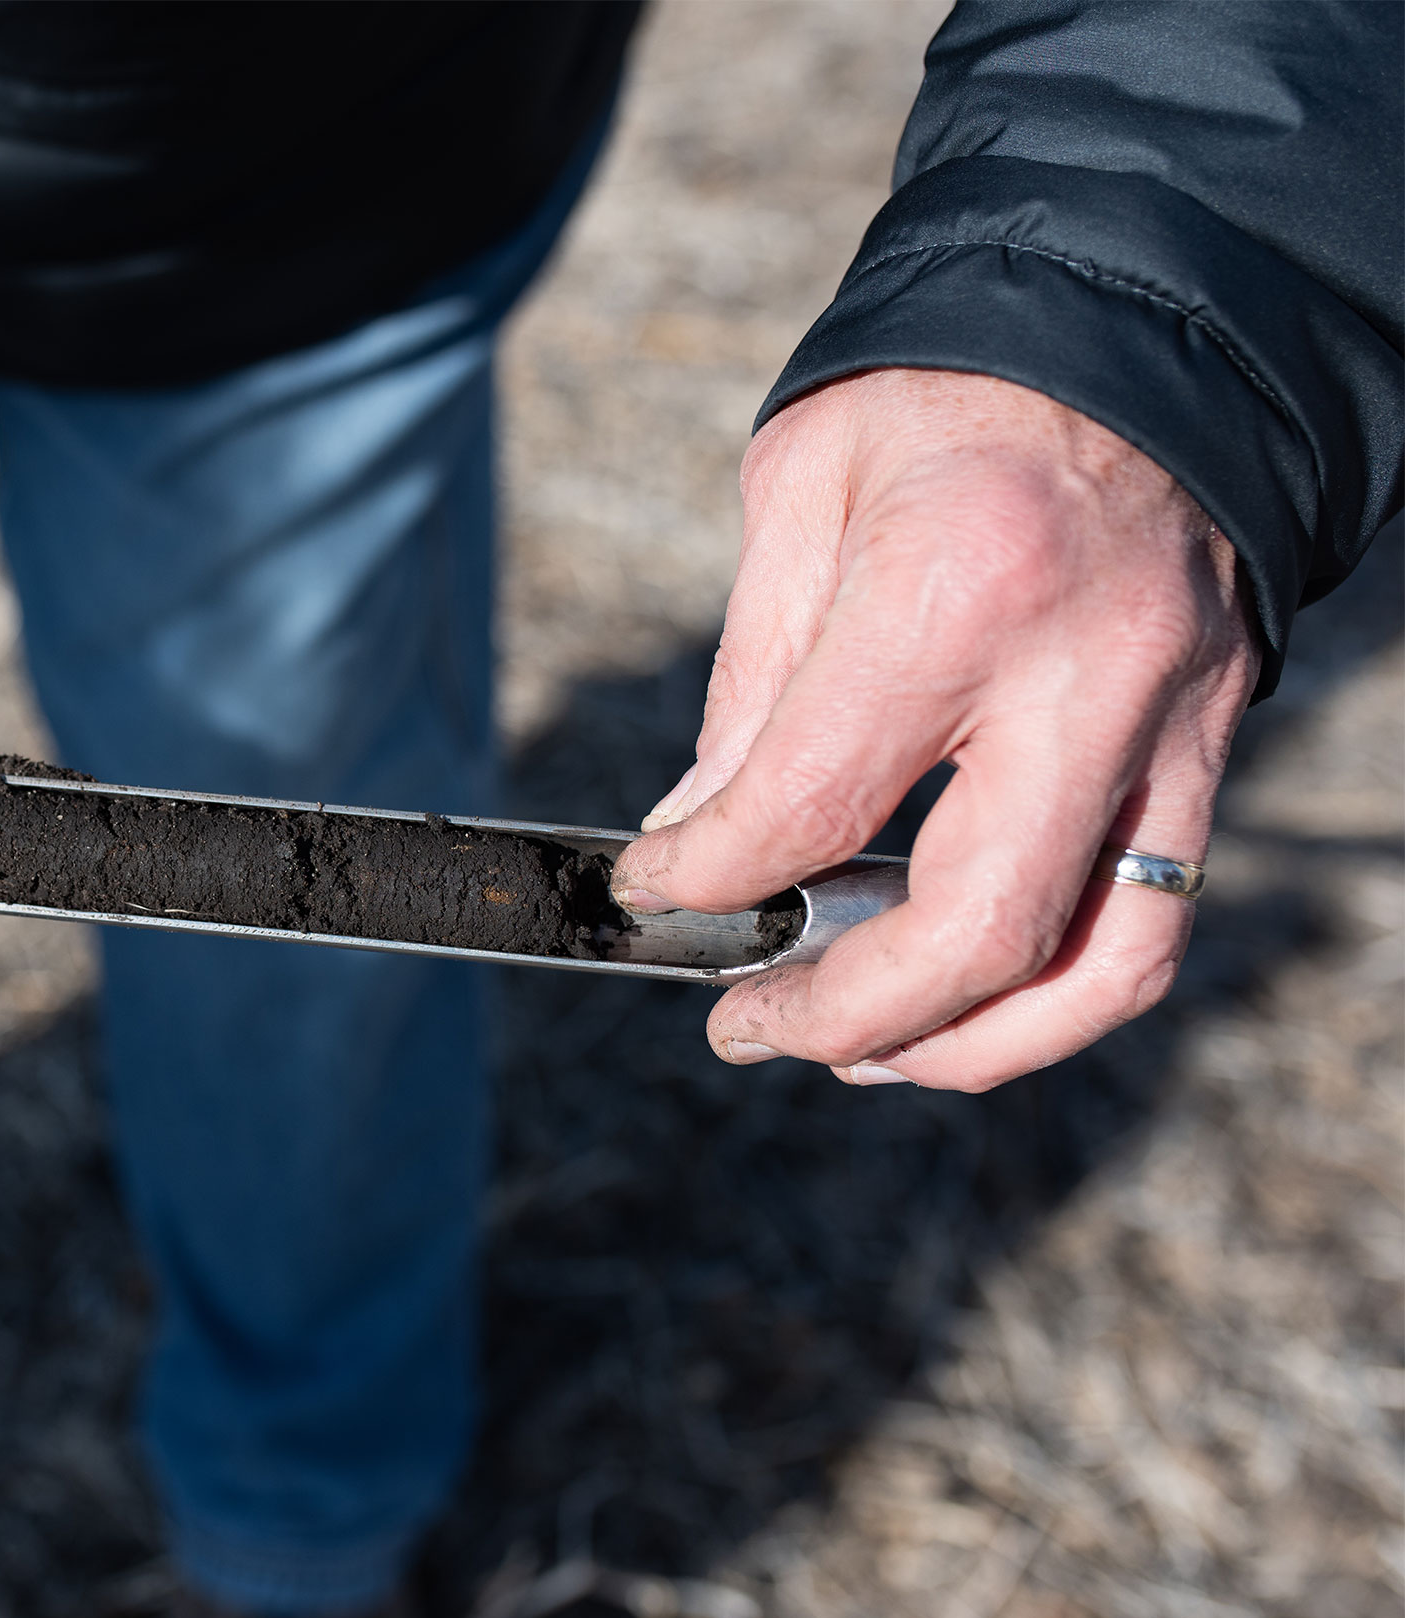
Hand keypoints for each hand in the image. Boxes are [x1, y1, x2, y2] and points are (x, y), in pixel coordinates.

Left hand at [610, 368, 1258, 1091]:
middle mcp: (1085, 674)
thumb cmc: (948, 392)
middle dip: (843, 1015)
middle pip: (975, 929)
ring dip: (969, 1043)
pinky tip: (955, 999)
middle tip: (749, 1029)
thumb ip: (752, 679)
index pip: (812, 805)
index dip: (711, 879)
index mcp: (955, 590)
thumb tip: (698, 836)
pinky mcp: (1214, 744)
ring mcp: (1174, 721)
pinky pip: (1152, 920)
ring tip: (858, 1047)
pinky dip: (1052, 989)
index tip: (654, 893)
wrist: (1143, 319)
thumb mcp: (802, 490)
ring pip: (1100, 963)